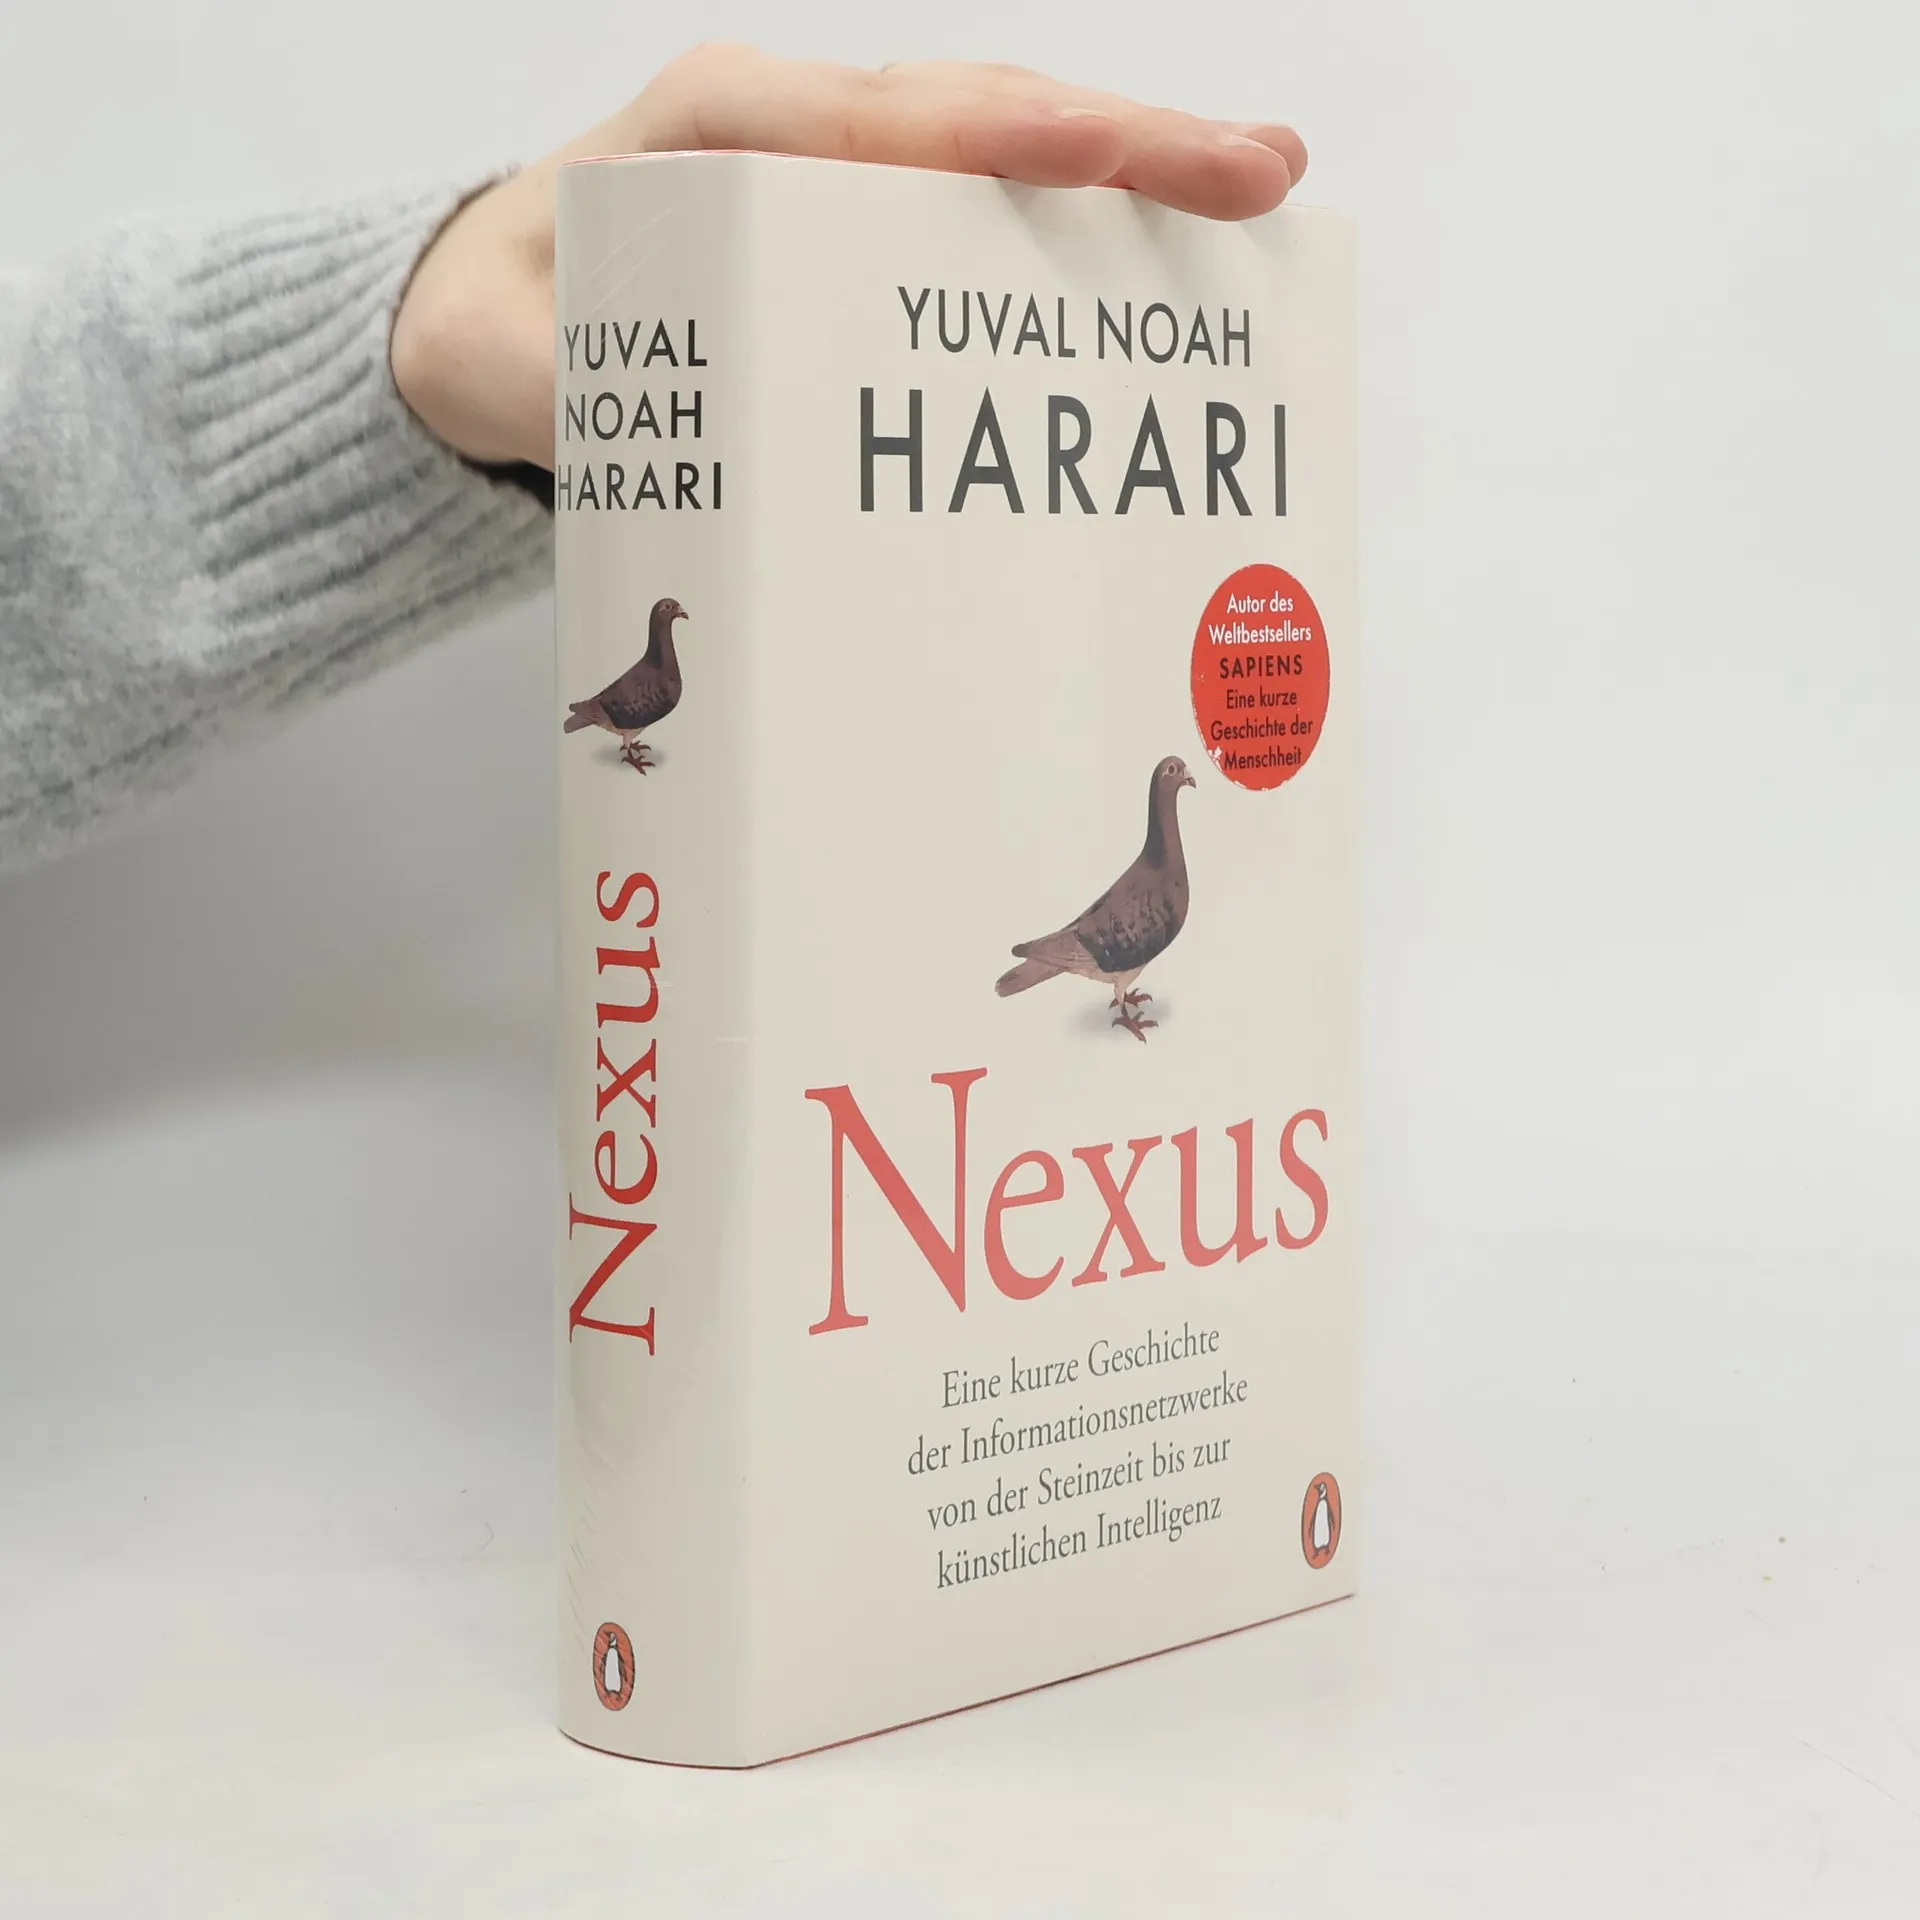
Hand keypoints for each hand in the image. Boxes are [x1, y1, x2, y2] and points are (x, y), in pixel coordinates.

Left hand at [390, 44, 1307, 471]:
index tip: (1107, 155)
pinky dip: (1078, 226)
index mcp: (712, 128)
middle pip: (977, 117)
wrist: (485, 307)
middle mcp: (791, 128)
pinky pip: (982, 210)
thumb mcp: (501, 365)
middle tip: (1261, 169)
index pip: (878, 119)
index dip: (1002, 136)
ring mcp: (838, 169)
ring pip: (1001, 153)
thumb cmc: (505, 323)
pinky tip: (1164, 255)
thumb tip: (672, 467)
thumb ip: (563, 401)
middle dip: (1123, 141)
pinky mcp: (863, 221)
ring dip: (1130, 173)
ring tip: (1258, 190)